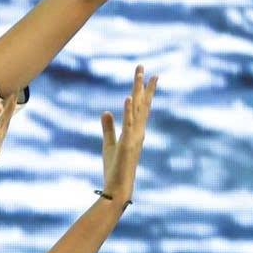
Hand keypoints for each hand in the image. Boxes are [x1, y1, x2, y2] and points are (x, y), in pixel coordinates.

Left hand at [99, 65, 151, 204]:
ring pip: (136, 109)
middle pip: (141, 103)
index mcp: (136, 130)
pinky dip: (127, 110)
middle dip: (142, 84)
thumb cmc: (115, 167)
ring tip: (138, 75)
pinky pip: (128, 123)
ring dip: (137, 91)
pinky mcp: (126, 142)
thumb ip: (108, 127)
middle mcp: (139, 130)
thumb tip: (105, 111)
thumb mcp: (109, 143)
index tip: (147, 75)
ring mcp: (134, 136)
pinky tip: (127, 97)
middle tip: (142, 66)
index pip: (140, 106)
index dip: (143, 91)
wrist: (118, 186)